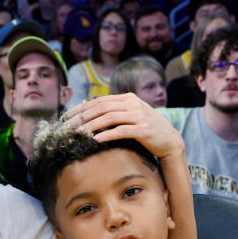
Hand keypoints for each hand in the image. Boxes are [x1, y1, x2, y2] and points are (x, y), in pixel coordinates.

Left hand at [63, 93, 185, 161]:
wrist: (169, 140)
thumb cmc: (146, 129)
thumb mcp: (131, 115)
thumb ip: (115, 111)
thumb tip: (91, 112)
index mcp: (128, 98)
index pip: (100, 101)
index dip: (82, 108)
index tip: (68, 116)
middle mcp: (133, 104)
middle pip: (102, 107)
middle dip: (83, 116)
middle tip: (69, 125)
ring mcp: (139, 116)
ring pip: (110, 118)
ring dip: (92, 125)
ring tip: (79, 132)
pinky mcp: (143, 130)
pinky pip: (121, 131)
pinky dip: (107, 135)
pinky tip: (96, 140)